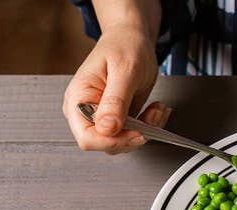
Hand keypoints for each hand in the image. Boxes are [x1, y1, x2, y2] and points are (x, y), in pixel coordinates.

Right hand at [63, 26, 170, 153]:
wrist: (131, 39)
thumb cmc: (124, 46)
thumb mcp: (124, 71)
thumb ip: (115, 101)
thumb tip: (107, 128)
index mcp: (79, 99)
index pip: (87, 138)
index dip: (113, 141)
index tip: (137, 132)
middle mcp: (87, 112)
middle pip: (106, 144)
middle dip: (134, 134)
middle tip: (152, 115)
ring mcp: (103, 117)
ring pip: (123, 142)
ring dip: (146, 129)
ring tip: (157, 108)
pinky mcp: (118, 119)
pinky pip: (133, 134)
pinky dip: (150, 126)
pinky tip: (156, 110)